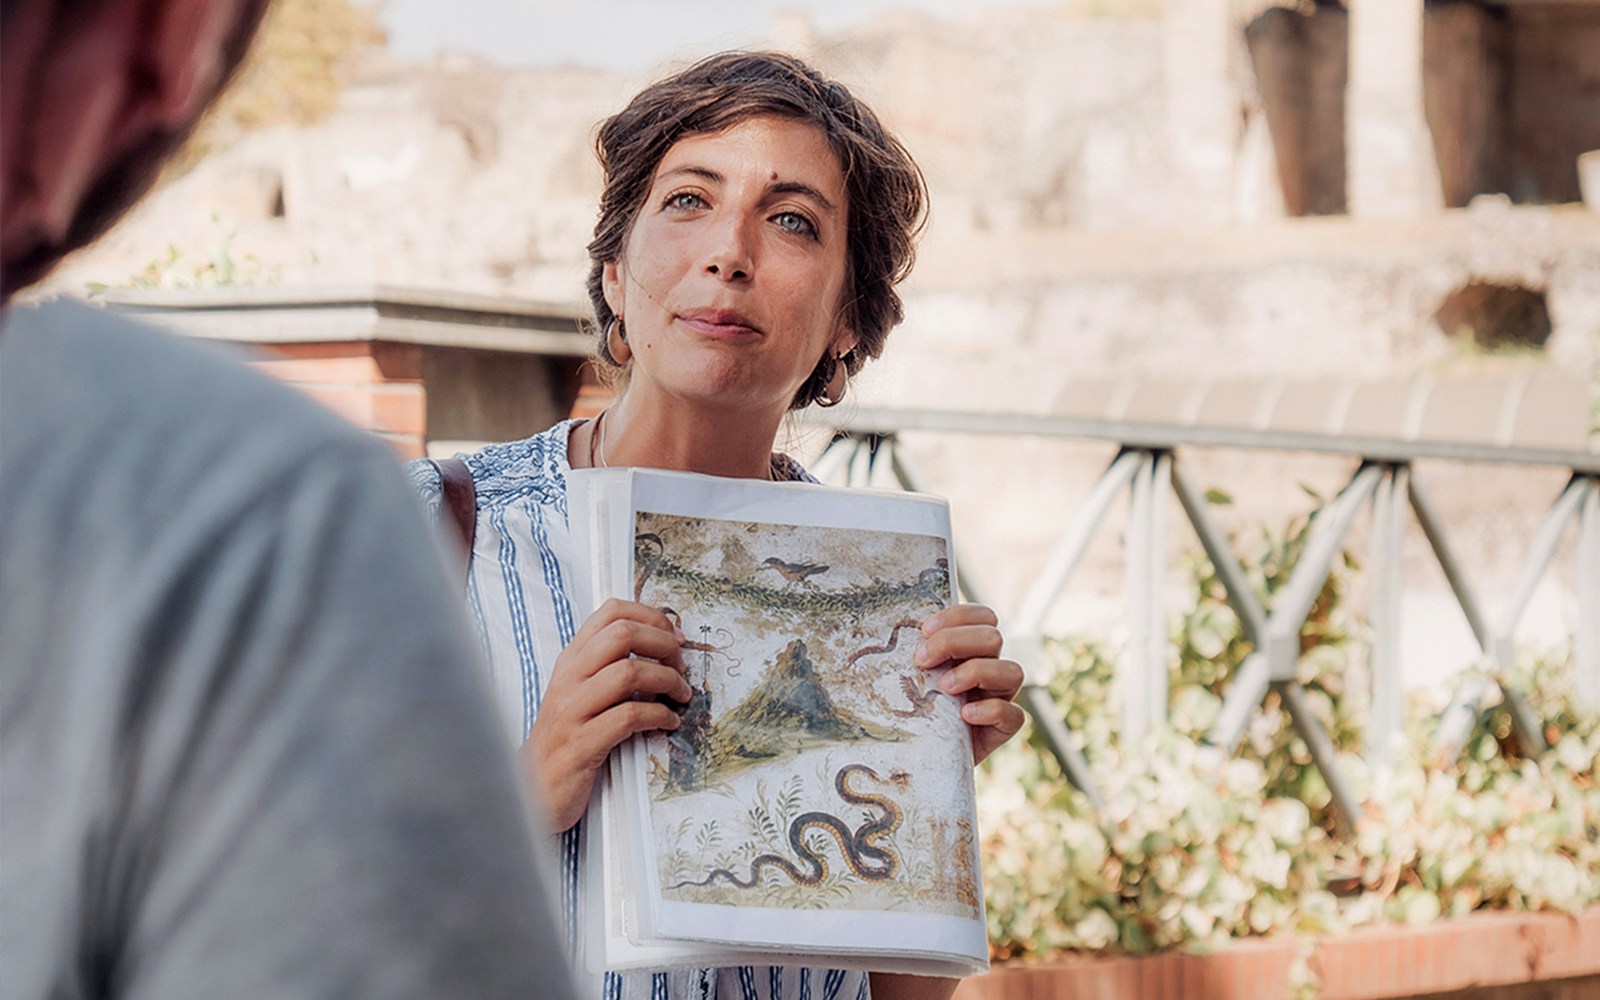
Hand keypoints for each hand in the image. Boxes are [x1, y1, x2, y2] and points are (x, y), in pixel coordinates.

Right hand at [523, 599, 691, 830]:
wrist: (532, 789)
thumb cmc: (565, 738)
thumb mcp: (579, 692)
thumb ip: (607, 666)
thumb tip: (660, 645)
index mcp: (570, 660)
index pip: (610, 612)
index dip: (651, 616)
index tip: (674, 636)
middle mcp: (568, 678)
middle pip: (623, 634)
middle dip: (663, 645)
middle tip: (680, 665)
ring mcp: (572, 710)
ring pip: (629, 672)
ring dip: (668, 681)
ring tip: (680, 695)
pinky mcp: (581, 744)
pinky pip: (629, 717)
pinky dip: (659, 716)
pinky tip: (668, 722)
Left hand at [915, 604, 1024, 765]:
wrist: (917, 753)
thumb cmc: (913, 707)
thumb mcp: (910, 674)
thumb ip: (914, 652)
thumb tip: (894, 627)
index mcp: (973, 648)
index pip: (983, 617)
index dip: (957, 616)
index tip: (923, 630)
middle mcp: (991, 667)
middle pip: (993, 637)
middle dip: (954, 643)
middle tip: (922, 661)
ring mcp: (1001, 697)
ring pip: (1013, 671)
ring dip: (975, 672)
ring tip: (944, 687)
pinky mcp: (1003, 728)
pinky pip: (1015, 714)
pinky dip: (990, 710)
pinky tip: (964, 715)